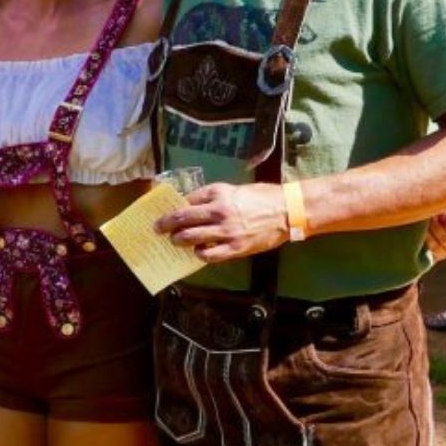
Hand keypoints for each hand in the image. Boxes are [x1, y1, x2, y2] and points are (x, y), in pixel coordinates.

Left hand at [156, 182, 288, 262]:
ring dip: (178, 240)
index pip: (186, 201)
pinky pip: (209, 255)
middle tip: (158, 228)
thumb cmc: (261, 197)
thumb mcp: (233, 190)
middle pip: (182, 219)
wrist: (287, 211)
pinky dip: (199, 254)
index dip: (172, 208)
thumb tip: (190, 206)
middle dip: (166, 225)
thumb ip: (212, 198)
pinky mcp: (235, 247)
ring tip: (174, 241)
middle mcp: (219, 211)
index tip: (163, 213)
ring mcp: (226, 231)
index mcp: (218, 193)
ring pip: (191, 238)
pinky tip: (197, 252)